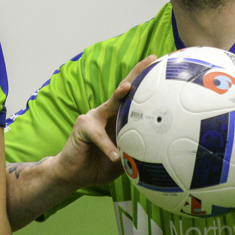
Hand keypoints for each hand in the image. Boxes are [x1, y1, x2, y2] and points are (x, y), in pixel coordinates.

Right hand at [51, 55, 157, 189]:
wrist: (73, 175)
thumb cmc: (98, 165)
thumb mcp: (122, 160)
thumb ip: (135, 153)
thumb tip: (158, 154)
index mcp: (117, 118)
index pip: (134, 98)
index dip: (146, 84)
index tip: (161, 69)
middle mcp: (106, 113)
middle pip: (123, 90)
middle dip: (137, 74)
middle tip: (151, 59)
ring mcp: (93, 117)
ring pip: (109, 104)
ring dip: (118, 95)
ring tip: (127, 87)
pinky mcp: (82, 127)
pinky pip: (98, 136)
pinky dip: (107, 147)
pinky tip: (114, 156)